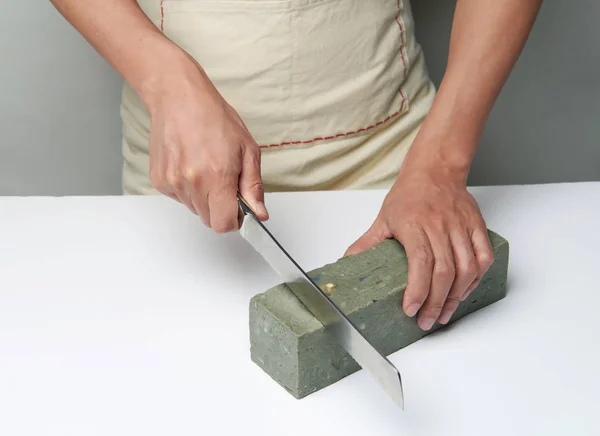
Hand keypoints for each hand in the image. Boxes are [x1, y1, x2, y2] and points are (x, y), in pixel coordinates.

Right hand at [146, 59, 268, 231]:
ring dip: (203, 197)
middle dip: (219, 206)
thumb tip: (259, 212)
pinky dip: (187, 188)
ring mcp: (173, 183)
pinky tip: (190, 164)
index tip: (238, 209)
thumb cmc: (214, 118)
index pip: (223, 224)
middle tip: (223, 180)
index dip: (234, 220)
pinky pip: (179, 198)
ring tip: (205, 167)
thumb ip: (253, 186)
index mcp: (218, 176)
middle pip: (209, 219)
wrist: (179, 98)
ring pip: (194, 208)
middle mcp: (192, 183)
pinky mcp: (159, 181)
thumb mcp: (247, 149)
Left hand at [345, 165, 493, 330]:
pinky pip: (483, 256)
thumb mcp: (384, 218)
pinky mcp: (477, 226)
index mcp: (414, 225)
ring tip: (445, 313)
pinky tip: (464, 291)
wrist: (435, 170)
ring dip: (457, 296)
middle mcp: (440, 226)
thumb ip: (367, 243)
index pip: (420, 262)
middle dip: (436, 302)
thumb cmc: (409, 194)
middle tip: (427, 321)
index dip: (418, 290)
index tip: (410, 309)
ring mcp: (461, 226)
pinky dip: (476, 278)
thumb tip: (348, 261)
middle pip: (444, 271)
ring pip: (466, 268)